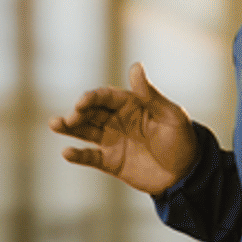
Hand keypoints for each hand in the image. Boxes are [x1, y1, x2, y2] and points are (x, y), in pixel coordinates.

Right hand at [55, 64, 197, 196]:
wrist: (186, 174)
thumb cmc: (182, 140)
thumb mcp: (171, 116)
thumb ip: (151, 95)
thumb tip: (135, 66)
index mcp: (131, 105)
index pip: (106, 97)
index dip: (92, 98)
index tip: (82, 102)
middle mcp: (118, 120)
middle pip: (91, 112)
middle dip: (78, 113)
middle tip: (69, 118)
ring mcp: (113, 141)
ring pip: (85, 131)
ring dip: (69, 128)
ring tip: (55, 124)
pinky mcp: (111, 162)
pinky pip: (91, 157)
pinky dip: (78, 155)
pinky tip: (67, 152)